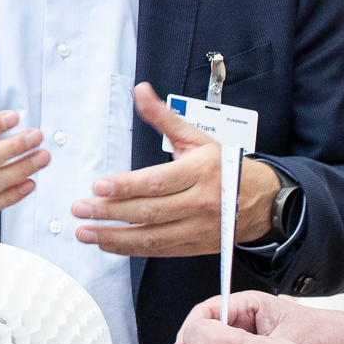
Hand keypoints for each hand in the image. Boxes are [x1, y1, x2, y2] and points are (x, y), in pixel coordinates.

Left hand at [73, 83, 279, 258]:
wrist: (263, 200)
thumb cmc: (225, 167)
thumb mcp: (196, 137)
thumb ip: (163, 117)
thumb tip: (141, 92)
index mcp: (200, 171)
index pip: (158, 181)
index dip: (126, 186)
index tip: (99, 187)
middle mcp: (200, 202)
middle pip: (150, 210)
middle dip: (110, 212)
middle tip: (81, 208)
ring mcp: (198, 227)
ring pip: (152, 236)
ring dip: (115, 237)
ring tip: (85, 232)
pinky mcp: (195, 246)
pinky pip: (159, 251)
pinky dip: (130, 249)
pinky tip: (108, 243)